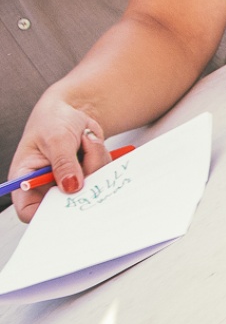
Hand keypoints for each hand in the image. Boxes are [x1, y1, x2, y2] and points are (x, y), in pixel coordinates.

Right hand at [11, 97, 111, 221]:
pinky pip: (101, 177)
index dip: (46, 213)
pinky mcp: (87, 177)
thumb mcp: (56, 139)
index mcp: (25, 179)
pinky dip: (101, 159)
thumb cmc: (52, 121)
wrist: (71, 110)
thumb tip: (71, 187)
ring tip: (84, 140)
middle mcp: (46, 185)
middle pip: (66, 204)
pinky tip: (90, 143)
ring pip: (89, 188)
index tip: (67, 198)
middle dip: (81, 184)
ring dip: (94, 162)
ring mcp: (69, 182)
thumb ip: (63, 163)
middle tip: (85, 163)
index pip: (29, 211)